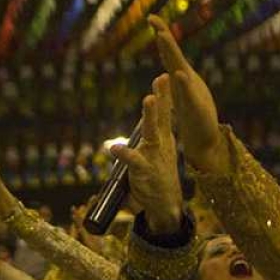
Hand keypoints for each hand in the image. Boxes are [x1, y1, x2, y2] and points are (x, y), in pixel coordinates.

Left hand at [110, 75, 183, 235]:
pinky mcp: (144, 171)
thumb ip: (148, 133)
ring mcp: (153, 156)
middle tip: (163, 78)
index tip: (164, 76)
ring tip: (149, 100)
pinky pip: (132, 160)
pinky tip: (114, 148)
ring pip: (151, 133)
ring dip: (150, 116)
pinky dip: (123, 154)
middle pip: (160, 117)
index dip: (164, 95)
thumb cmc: (158, 174)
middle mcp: (160, 144)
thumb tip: (142, 118)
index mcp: (163, 138)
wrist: (165, 204)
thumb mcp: (156, 150)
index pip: (163, 113)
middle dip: (161, 97)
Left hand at [148, 15, 226, 172]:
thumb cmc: (194, 117)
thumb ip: (173, 83)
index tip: (150, 16)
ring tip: (162, 37)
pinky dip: (183, 84)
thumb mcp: (180, 96)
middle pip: (173, 55)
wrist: (205, 139)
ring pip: (180, 69)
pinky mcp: (196, 108)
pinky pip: (188, 95)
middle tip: (153, 19)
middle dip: (164, 36)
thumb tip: (167, 71)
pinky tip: (178, 73)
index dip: (161, 35)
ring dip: (171, 53)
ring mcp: (192, 93)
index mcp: (180, 78)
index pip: (169, 53)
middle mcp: (186, 81)